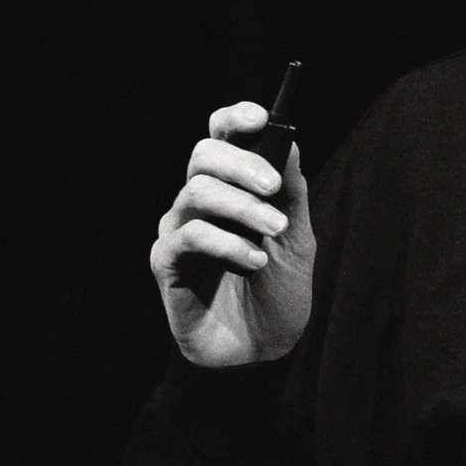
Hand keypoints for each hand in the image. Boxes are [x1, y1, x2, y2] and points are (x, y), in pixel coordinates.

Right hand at [150, 101, 315, 367]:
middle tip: (273, 187)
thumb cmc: (279, 287)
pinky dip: (226, 243)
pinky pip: (188, 237)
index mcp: (231, 186)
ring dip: (242, 208)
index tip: (260, 118)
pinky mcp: (167, 265)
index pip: (221, 136)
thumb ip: (291, 189)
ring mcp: (179, 231)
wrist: (265, 348)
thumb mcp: (297, 235)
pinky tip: (253, 260)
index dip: (235, 118)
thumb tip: (288, 138)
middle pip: (203, 155)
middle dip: (242, 164)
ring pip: (196, 192)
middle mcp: (199, 201)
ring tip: (275, 229)